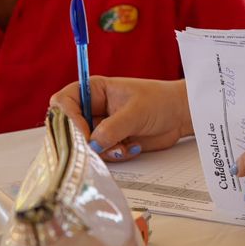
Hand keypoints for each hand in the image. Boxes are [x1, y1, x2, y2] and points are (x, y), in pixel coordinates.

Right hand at [50, 76, 191, 161]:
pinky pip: (101, 155)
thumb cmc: (160, 101)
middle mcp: (93, 108)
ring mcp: (100, 126)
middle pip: (70, 127)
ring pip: (85, 145)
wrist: (180, 115)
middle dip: (84, 141)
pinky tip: (132, 147)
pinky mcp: (110, 142)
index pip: (64, 102)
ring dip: (104, 151)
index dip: (68, 120)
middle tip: (100, 148)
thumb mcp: (136, 112)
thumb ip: (113, 128)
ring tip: (125, 146)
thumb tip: (92, 144)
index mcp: (94, 90)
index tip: (84, 136)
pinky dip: (115, 155)